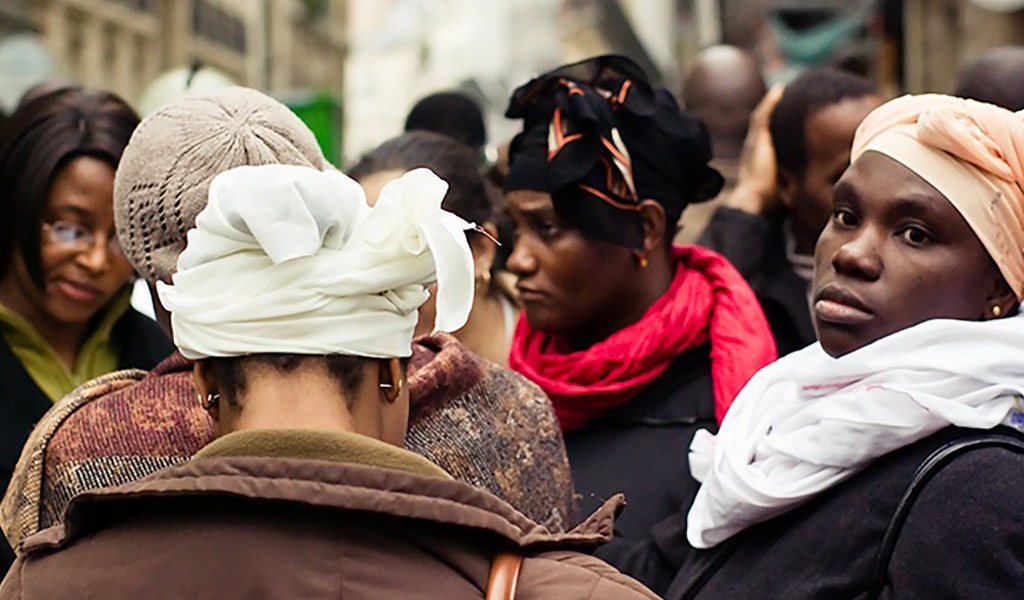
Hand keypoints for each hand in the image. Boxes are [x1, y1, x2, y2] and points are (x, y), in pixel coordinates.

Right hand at [728, 84, 783, 214]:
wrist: (754, 201)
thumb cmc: (770, 202)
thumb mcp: (786, 189)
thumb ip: (796, 183)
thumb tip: (819, 187)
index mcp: (758, 159)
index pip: (766, 137)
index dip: (775, 126)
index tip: (786, 117)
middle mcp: (753, 147)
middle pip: (762, 123)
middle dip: (772, 110)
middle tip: (783, 95)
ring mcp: (754, 142)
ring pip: (762, 116)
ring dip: (771, 102)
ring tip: (782, 90)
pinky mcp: (758, 139)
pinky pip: (763, 115)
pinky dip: (770, 102)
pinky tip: (780, 91)